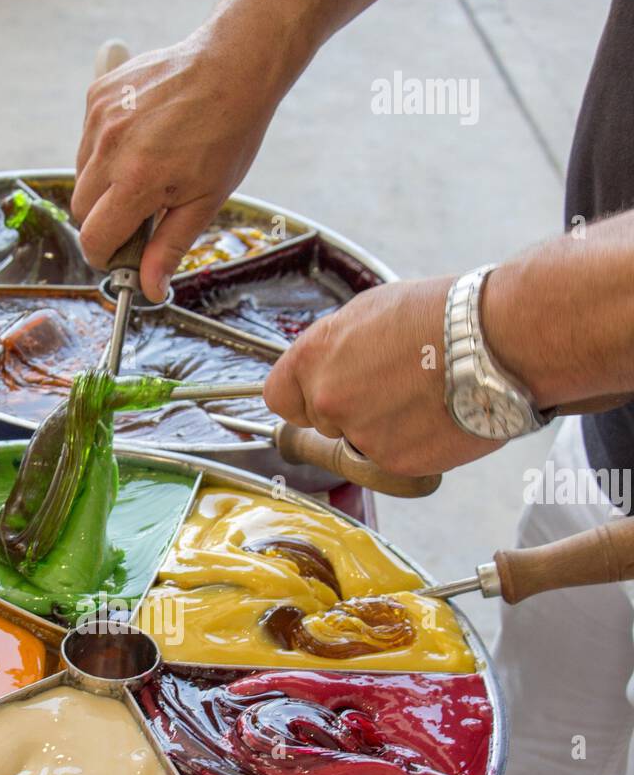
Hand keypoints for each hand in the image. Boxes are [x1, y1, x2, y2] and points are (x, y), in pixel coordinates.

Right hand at [72, 35, 275, 301]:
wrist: (233, 65)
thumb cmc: (227, 133)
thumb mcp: (205, 201)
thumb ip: (169, 247)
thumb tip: (149, 290)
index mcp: (137, 180)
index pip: (94, 238)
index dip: (106, 255)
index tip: (122, 255)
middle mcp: (110, 147)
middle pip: (82, 209)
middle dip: (104, 220)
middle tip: (140, 212)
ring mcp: (100, 117)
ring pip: (81, 175)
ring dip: (103, 184)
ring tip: (145, 170)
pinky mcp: (98, 93)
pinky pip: (86, 139)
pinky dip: (104, 149)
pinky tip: (139, 140)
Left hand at [263, 276, 499, 475]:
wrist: (496, 340)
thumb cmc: (441, 315)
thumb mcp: (370, 312)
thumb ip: (336, 349)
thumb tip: (325, 368)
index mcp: (314, 357)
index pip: (279, 397)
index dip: (302, 397)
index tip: (320, 395)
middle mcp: (328, 399)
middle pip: (324, 422)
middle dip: (352, 410)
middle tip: (395, 387)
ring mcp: (359, 434)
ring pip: (361, 442)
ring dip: (386, 428)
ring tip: (425, 395)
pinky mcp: (393, 461)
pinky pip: (394, 458)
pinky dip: (414, 444)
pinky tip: (439, 414)